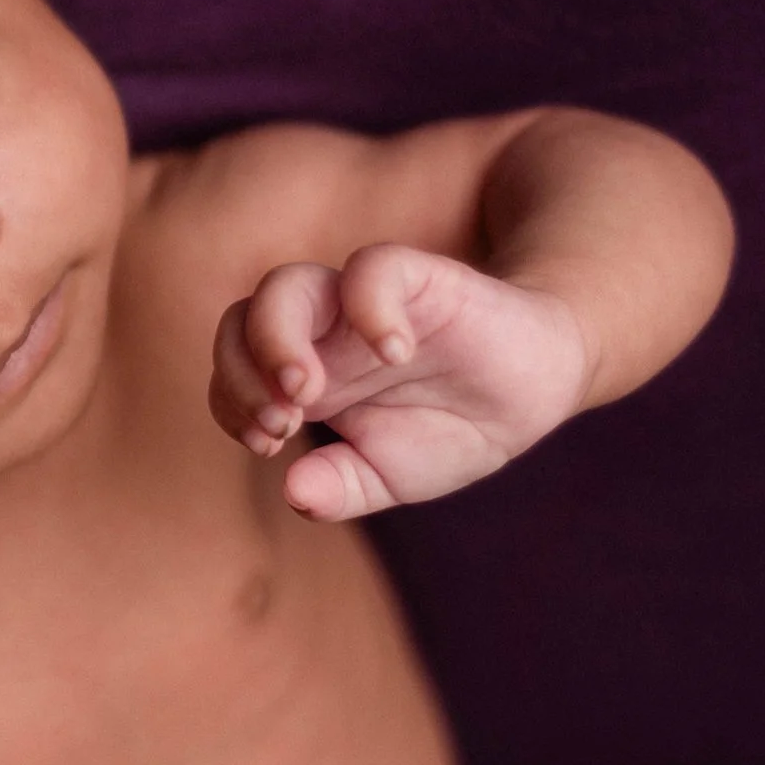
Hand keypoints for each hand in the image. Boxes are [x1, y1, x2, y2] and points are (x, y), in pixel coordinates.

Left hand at [209, 244, 591, 520]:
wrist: (533, 392)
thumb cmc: (449, 427)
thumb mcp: (390, 474)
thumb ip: (341, 487)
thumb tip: (295, 495)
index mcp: (303, 375)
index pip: (231, 369)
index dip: (232, 403)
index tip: (270, 447)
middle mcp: (321, 333)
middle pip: (240, 320)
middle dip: (241, 373)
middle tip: (280, 424)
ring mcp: (362, 303)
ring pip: (286, 285)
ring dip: (277, 340)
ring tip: (308, 393)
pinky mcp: (416, 279)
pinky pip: (371, 268)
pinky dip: (370, 307)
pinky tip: (394, 353)